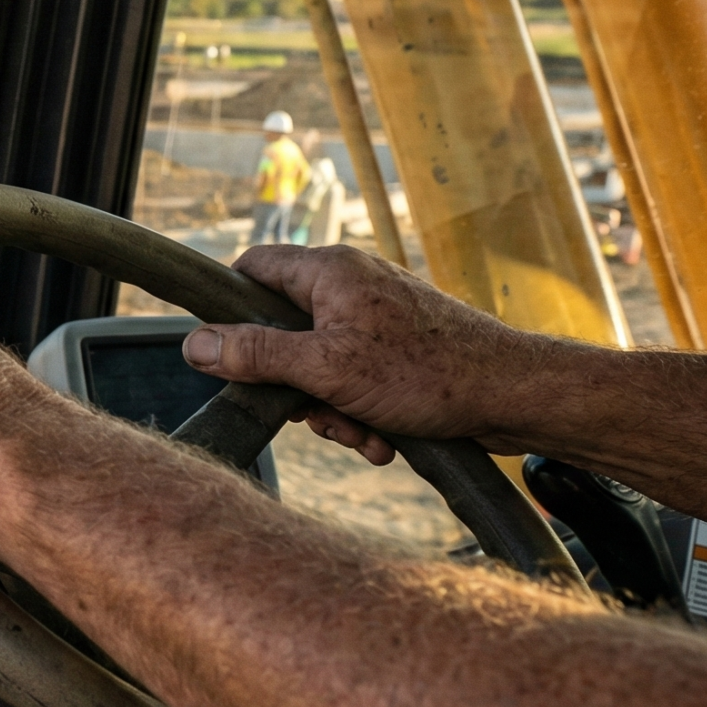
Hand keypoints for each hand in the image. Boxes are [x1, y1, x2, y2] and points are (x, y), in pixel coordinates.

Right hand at [180, 245, 560, 462]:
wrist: (512, 396)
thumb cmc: (427, 372)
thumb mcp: (325, 368)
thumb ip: (255, 354)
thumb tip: (193, 345)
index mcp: (329, 272)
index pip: (252, 268)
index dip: (229, 310)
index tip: (226, 353)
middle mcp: (352, 286)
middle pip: (282, 330)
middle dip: (291, 384)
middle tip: (310, 411)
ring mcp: (377, 318)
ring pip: (319, 364)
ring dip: (330, 408)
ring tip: (360, 432)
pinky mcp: (398, 349)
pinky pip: (355, 379)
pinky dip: (360, 412)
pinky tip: (381, 438)